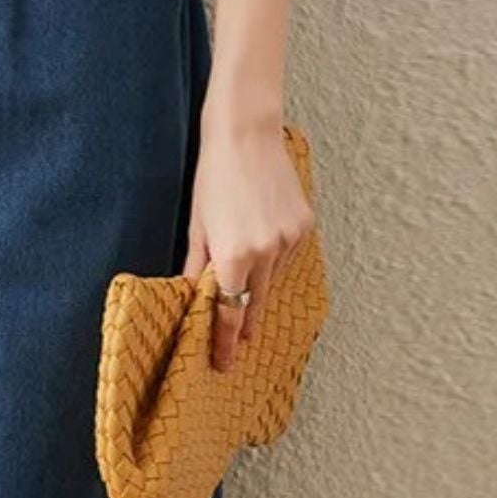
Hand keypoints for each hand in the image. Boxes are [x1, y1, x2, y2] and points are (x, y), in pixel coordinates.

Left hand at [182, 112, 315, 373]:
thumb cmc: (213, 175)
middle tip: (239, 345)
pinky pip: (288, 255)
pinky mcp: (304, 225)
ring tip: (247, 277)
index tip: (225, 363)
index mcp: (233, 254)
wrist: (246, 134)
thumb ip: (197, 265)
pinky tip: (264, 241)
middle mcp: (265, 252)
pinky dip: (275, 257)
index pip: (230, 312)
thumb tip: (192, 296)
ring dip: (259, 284)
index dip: (226, 342)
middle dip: (246, 324)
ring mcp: (289, 239)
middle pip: (255, 303)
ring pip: (273, 278)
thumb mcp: (197, 223)